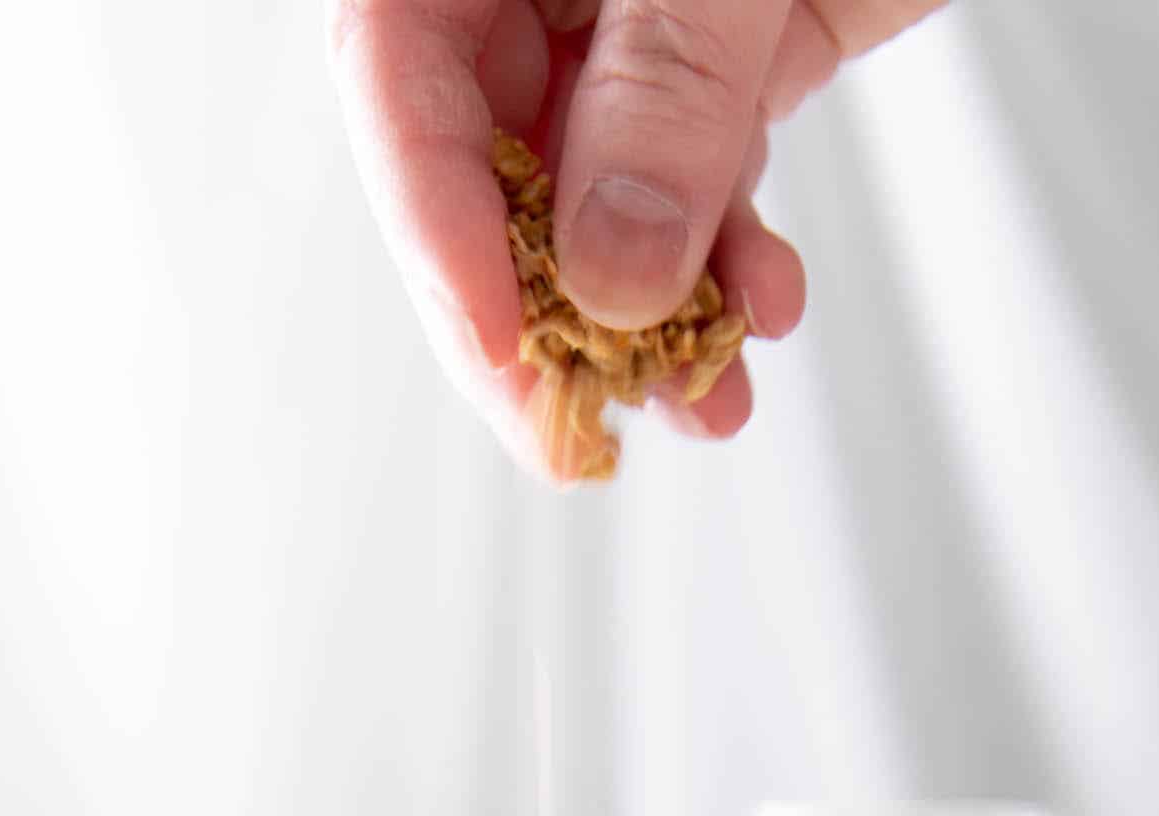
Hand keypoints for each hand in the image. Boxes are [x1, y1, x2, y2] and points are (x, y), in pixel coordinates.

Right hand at [327, 1, 945, 476]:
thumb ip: (670, 88)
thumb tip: (614, 278)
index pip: (396, 71)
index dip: (437, 223)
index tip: (505, 350)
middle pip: (483, 162)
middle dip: (538, 314)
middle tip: (574, 432)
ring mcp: (632, 15)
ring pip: (600, 201)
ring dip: (651, 320)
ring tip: (706, 405)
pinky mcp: (726, 54)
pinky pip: (698, 186)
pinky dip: (729, 267)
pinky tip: (762, 317)